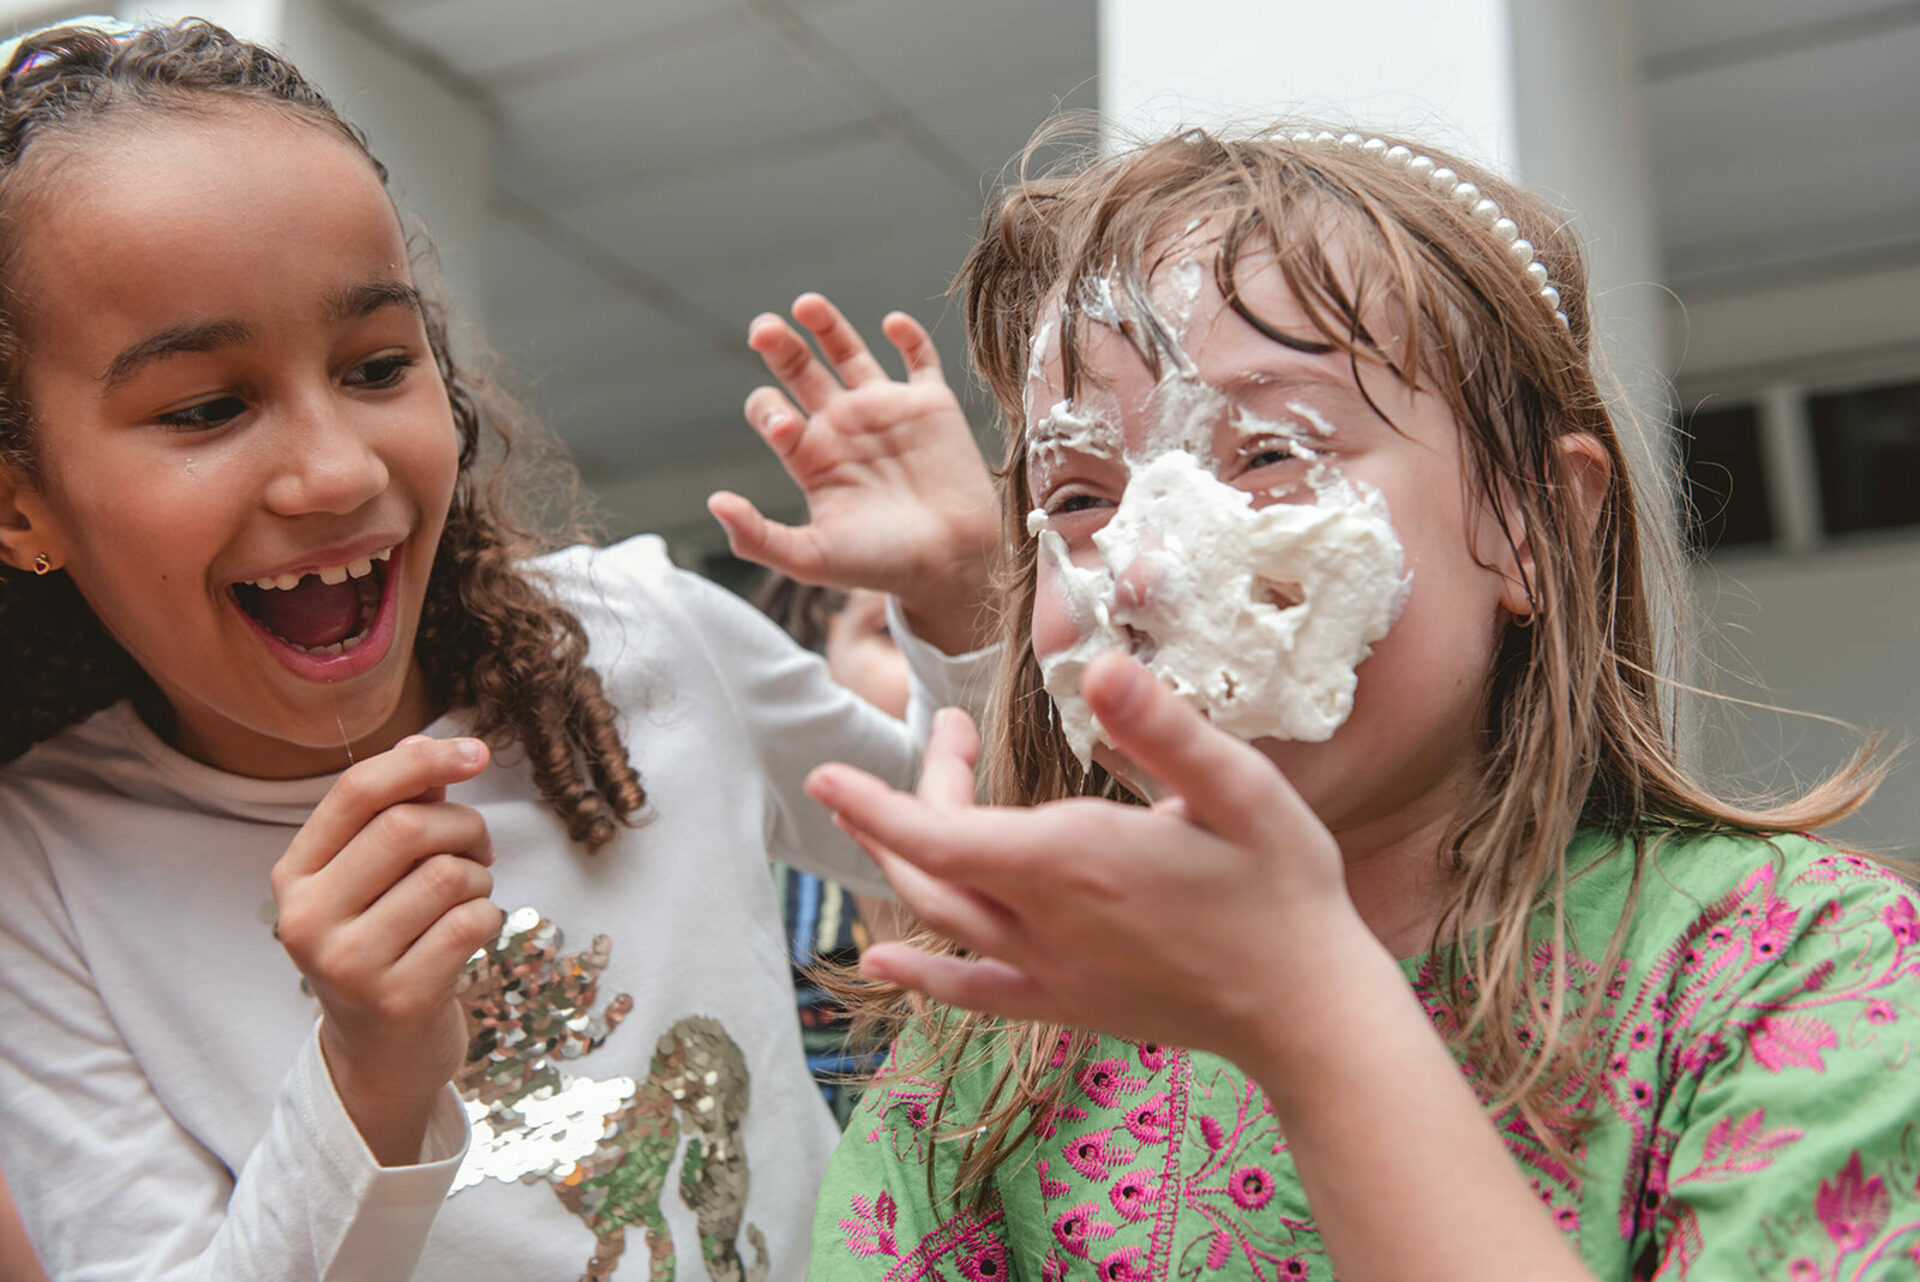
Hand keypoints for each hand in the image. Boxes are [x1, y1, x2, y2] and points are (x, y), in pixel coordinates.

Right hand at [269, 734, 500, 1164]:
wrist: (381, 1054)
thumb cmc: (385, 943)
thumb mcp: (372, 878)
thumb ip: (396, 809)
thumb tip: (423, 741)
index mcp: (295, 876)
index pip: (356, 792)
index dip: (422, 760)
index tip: (476, 752)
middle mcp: (308, 918)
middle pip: (408, 827)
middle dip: (464, 826)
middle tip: (477, 849)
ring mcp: (349, 964)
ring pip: (448, 874)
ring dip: (479, 876)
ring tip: (469, 896)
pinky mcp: (399, 999)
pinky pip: (472, 921)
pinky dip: (488, 915)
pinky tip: (472, 932)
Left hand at [709, 293, 997, 652]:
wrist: (949, 568)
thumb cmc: (880, 567)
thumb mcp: (810, 559)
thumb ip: (758, 536)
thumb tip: (714, 502)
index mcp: (811, 456)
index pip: (772, 411)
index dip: (768, 409)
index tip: (786, 427)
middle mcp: (843, 427)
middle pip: (800, 368)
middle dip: (779, 346)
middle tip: (762, 330)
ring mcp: (886, 411)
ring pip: (849, 351)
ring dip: (826, 324)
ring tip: (804, 303)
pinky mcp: (931, 405)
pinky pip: (919, 358)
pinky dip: (907, 335)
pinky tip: (891, 324)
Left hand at [806, 652, 1376, 1067]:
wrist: (1309, 1012)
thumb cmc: (1283, 890)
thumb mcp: (1241, 790)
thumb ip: (1164, 729)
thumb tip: (1099, 668)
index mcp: (1074, 861)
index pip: (941, 833)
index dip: (876, 803)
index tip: (825, 773)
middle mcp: (1044, 923)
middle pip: (932, 865)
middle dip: (909, 799)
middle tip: (948, 732)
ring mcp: (1050, 972)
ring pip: (941, 920)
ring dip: (905, 861)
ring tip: (904, 808)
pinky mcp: (1067, 1005)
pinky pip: (974, 992)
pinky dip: (922, 972)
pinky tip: (884, 957)